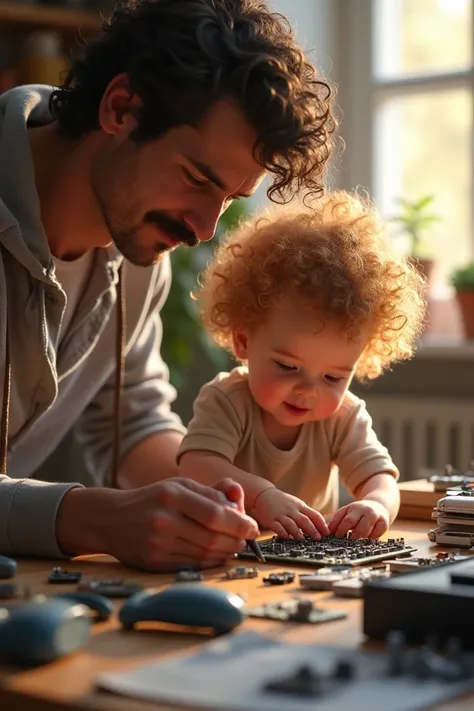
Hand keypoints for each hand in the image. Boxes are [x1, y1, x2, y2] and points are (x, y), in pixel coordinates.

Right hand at [58, 477, 258, 571]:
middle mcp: (163, 519)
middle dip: (236, 540)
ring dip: (225, 552)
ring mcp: (157, 543)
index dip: (239, 524)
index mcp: (172, 494)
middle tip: (245, 539)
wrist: (110, 518)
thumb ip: (211, 491)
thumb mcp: (179, 485)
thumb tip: (239, 500)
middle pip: (212, 537)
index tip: (253, 528)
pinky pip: (191, 565)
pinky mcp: (153, 562)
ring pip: (204, 554)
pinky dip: (209, 562)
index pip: (216, 514)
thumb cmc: (152, 498)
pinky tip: (215, 555)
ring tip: (232, 545)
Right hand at [253, 488, 329, 539]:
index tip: (327, 533)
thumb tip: (320, 528)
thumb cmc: (283, 502)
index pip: (314, 515)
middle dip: (312, 529)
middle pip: (304, 520)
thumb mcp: (297, 504)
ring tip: (302, 539)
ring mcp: (281, 514)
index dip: (321, 524)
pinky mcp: (271, 519)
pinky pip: (277, 526)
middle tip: (318, 538)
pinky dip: (282, 531)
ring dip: (297, 532)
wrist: (264, 494)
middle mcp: (292, 510)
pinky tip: (286, 536)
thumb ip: (306, 515)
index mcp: (300, 506)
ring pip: (290, 523)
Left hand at [328, 500, 389, 538]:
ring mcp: (375, 516)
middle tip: (346, 541)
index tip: (337, 537)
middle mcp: (366, 511)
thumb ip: (337, 520)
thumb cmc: (359, 511)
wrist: (379, 505)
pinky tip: (367, 539)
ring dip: (359, 538)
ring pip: (366, 531)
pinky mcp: (384, 523)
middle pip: (357, 526)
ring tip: (355, 541)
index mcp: (354, 507)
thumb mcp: (347, 511)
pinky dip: (371, 538)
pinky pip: (376, 534)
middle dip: (350, 536)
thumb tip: (329, 530)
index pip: (346, 520)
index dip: (341, 530)